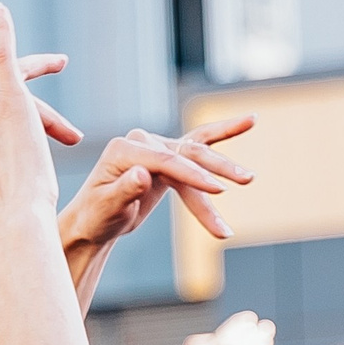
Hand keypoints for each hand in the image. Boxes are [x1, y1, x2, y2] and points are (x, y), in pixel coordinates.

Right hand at [0, 4, 80, 228]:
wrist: (18, 218)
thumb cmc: (17, 212)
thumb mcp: (4, 179)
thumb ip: (4, 153)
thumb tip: (20, 148)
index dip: (32, 128)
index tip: (58, 144)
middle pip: (9, 101)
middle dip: (43, 120)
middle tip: (72, 139)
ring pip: (23, 94)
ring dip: (49, 117)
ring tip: (71, 137)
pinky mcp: (5, 97)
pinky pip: (1, 54)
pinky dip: (2, 30)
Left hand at [59, 117, 253, 254]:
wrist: (93, 222)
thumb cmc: (96, 217)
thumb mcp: (106, 208)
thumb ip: (123, 190)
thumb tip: (142, 174)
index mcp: (125, 149)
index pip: (166, 160)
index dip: (193, 176)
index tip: (219, 192)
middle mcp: (142, 141)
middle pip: (186, 153)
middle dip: (217, 170)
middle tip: (246, 181)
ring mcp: (157, 147)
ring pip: (197, 153)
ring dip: (225, 167)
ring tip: (250, 178)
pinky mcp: (168, 157)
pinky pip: (198, 147)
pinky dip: (223, 136)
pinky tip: (250, 122)